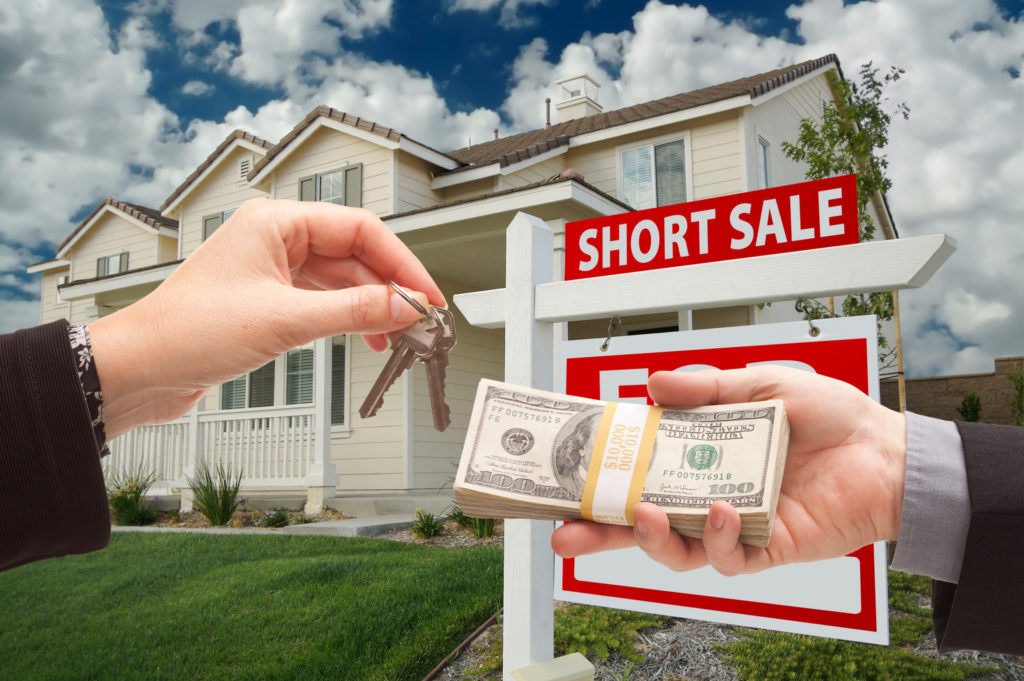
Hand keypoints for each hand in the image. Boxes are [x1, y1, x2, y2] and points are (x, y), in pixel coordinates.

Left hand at [89, 198, 443, 437]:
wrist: (141, 369)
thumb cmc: (189, 331)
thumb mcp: (285, 320)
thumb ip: (354, 311)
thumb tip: (406, 305)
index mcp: (276, 222)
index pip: (359, 229)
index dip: (401, 263)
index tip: (427, 295)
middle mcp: (276, 239)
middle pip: (354, 254)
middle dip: (390, 286)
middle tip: (421, 319)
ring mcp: (272, 270)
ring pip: (341, 280)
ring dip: (372, 307)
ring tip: (398, 335)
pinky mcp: (269, 301)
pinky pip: (323, 302)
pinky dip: (348, 319)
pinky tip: (366, 338)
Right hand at [550, 365, 906, 575]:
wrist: (885, 450)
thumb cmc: (828, 416)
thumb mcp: (759, 385)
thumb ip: (705, 389)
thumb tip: (652, 384)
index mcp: (700, 455)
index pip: (639, 468)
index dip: (603, 474)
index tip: (568, 472)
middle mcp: (709, 492)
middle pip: (642, 519)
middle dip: (600, 530)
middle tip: (566, 530)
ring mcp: (735, 523)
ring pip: (676, 549)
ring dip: (652, 538)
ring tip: (644, 515)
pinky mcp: (766, 548)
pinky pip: (728, 556)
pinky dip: (716, 537)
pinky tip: (720, 510)